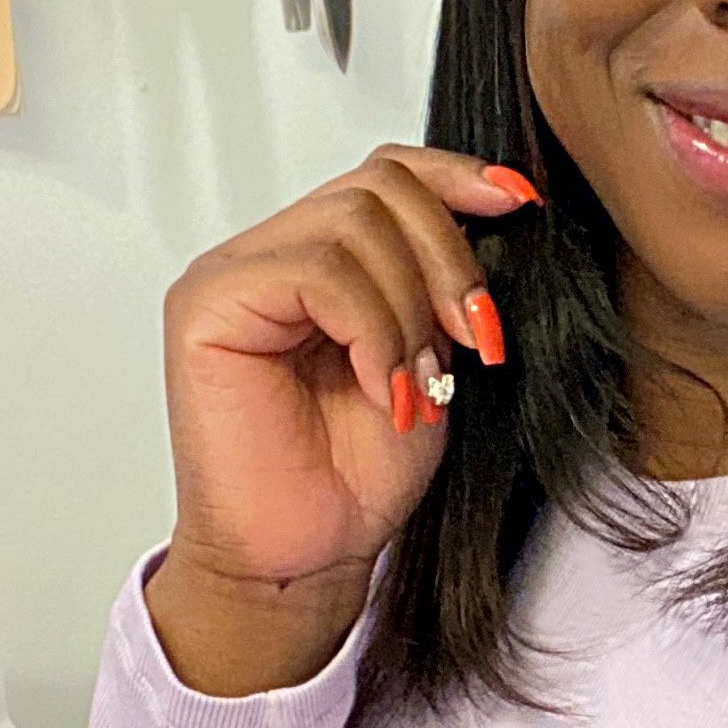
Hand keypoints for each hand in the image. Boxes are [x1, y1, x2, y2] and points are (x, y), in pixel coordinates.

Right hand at [148, 147, 536, 693]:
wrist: (308, 555)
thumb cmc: (357, 473)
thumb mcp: (430, 355)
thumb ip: (443, 283)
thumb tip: (499, 206)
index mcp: (319, 256)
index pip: (387, 172)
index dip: (457, 176)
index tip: (519, 204)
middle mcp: (271, 254)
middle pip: (380, 187)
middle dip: (449, 260)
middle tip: (474, 340)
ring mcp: (234, 275)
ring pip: (354, 223)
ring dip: (411, 307)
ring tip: (417, 384)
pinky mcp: (208, 305)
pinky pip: (317, 273)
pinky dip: (373, 330)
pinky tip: (384, 390)